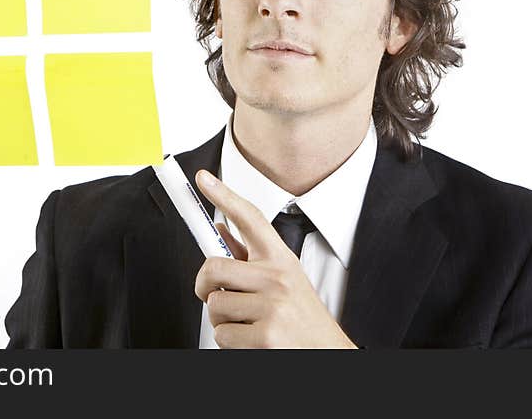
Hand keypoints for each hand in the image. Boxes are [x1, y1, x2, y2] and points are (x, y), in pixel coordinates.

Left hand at [194, 169, 357, 348]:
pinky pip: (222, 335)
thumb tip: (221, 232)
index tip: (203, 179)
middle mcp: (278, 278)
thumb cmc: (303, 319)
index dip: (224, 195)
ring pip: (214, 305)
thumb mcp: (284, 281)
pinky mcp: (266, 336)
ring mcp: (273, 307)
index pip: (250, 218)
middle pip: (213, 267)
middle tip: (216, 296)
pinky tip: (252, 342)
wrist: (328, 353)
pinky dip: (230, 343)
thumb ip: (250, 259)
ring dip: (222, 321)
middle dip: (204, 287)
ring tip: (248, 324)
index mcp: (281, 260)